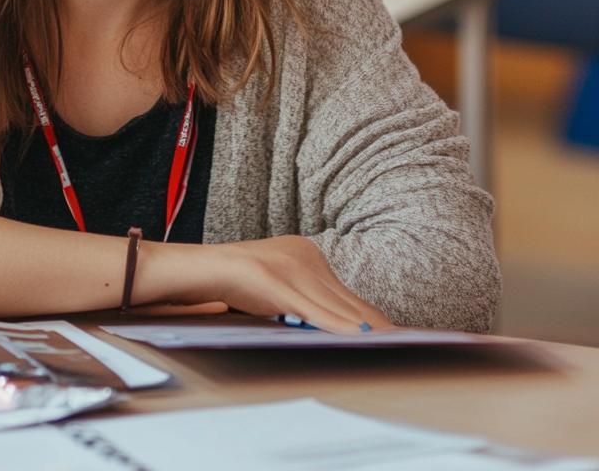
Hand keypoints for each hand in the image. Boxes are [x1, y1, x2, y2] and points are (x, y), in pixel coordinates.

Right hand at [197, 236, 392, 333]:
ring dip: (364, 329)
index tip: (395, 335)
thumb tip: (337, 328)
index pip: (346, 295)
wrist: (192, 268)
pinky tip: (357, 336)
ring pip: (335, 306)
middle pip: (346, 300)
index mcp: (305, 253)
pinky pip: (312, 309)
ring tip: (391, 345)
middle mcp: (303, 255)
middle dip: (376, 325)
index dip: (371, 318)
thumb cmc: (230, 284)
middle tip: (406, 345)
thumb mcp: (275, 292)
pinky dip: (337, 325)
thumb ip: (304, 303)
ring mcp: (289, 267)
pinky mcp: (275, 281)